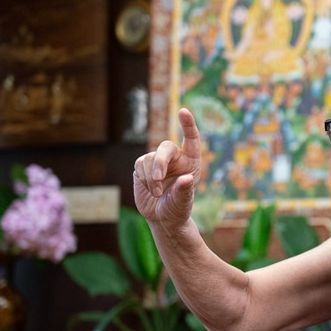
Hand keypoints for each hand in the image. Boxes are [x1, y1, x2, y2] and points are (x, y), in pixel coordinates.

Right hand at [133, 108, 201, 227]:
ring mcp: (158, 160)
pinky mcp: (142, 166)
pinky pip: (140, 165)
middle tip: (158, 179)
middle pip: (165, 148)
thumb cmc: (178, 208)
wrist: (163, 218)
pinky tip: (150, 190)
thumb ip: (184, 190)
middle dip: (159, 163)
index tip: (183, 111)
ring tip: (157, 194)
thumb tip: (186, 178)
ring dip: (151, 178)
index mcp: (191, 161)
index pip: (191, 139)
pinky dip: (144, 179)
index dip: (187, 125)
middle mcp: (175, 157)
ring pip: (149, 159)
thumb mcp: (183, 202)